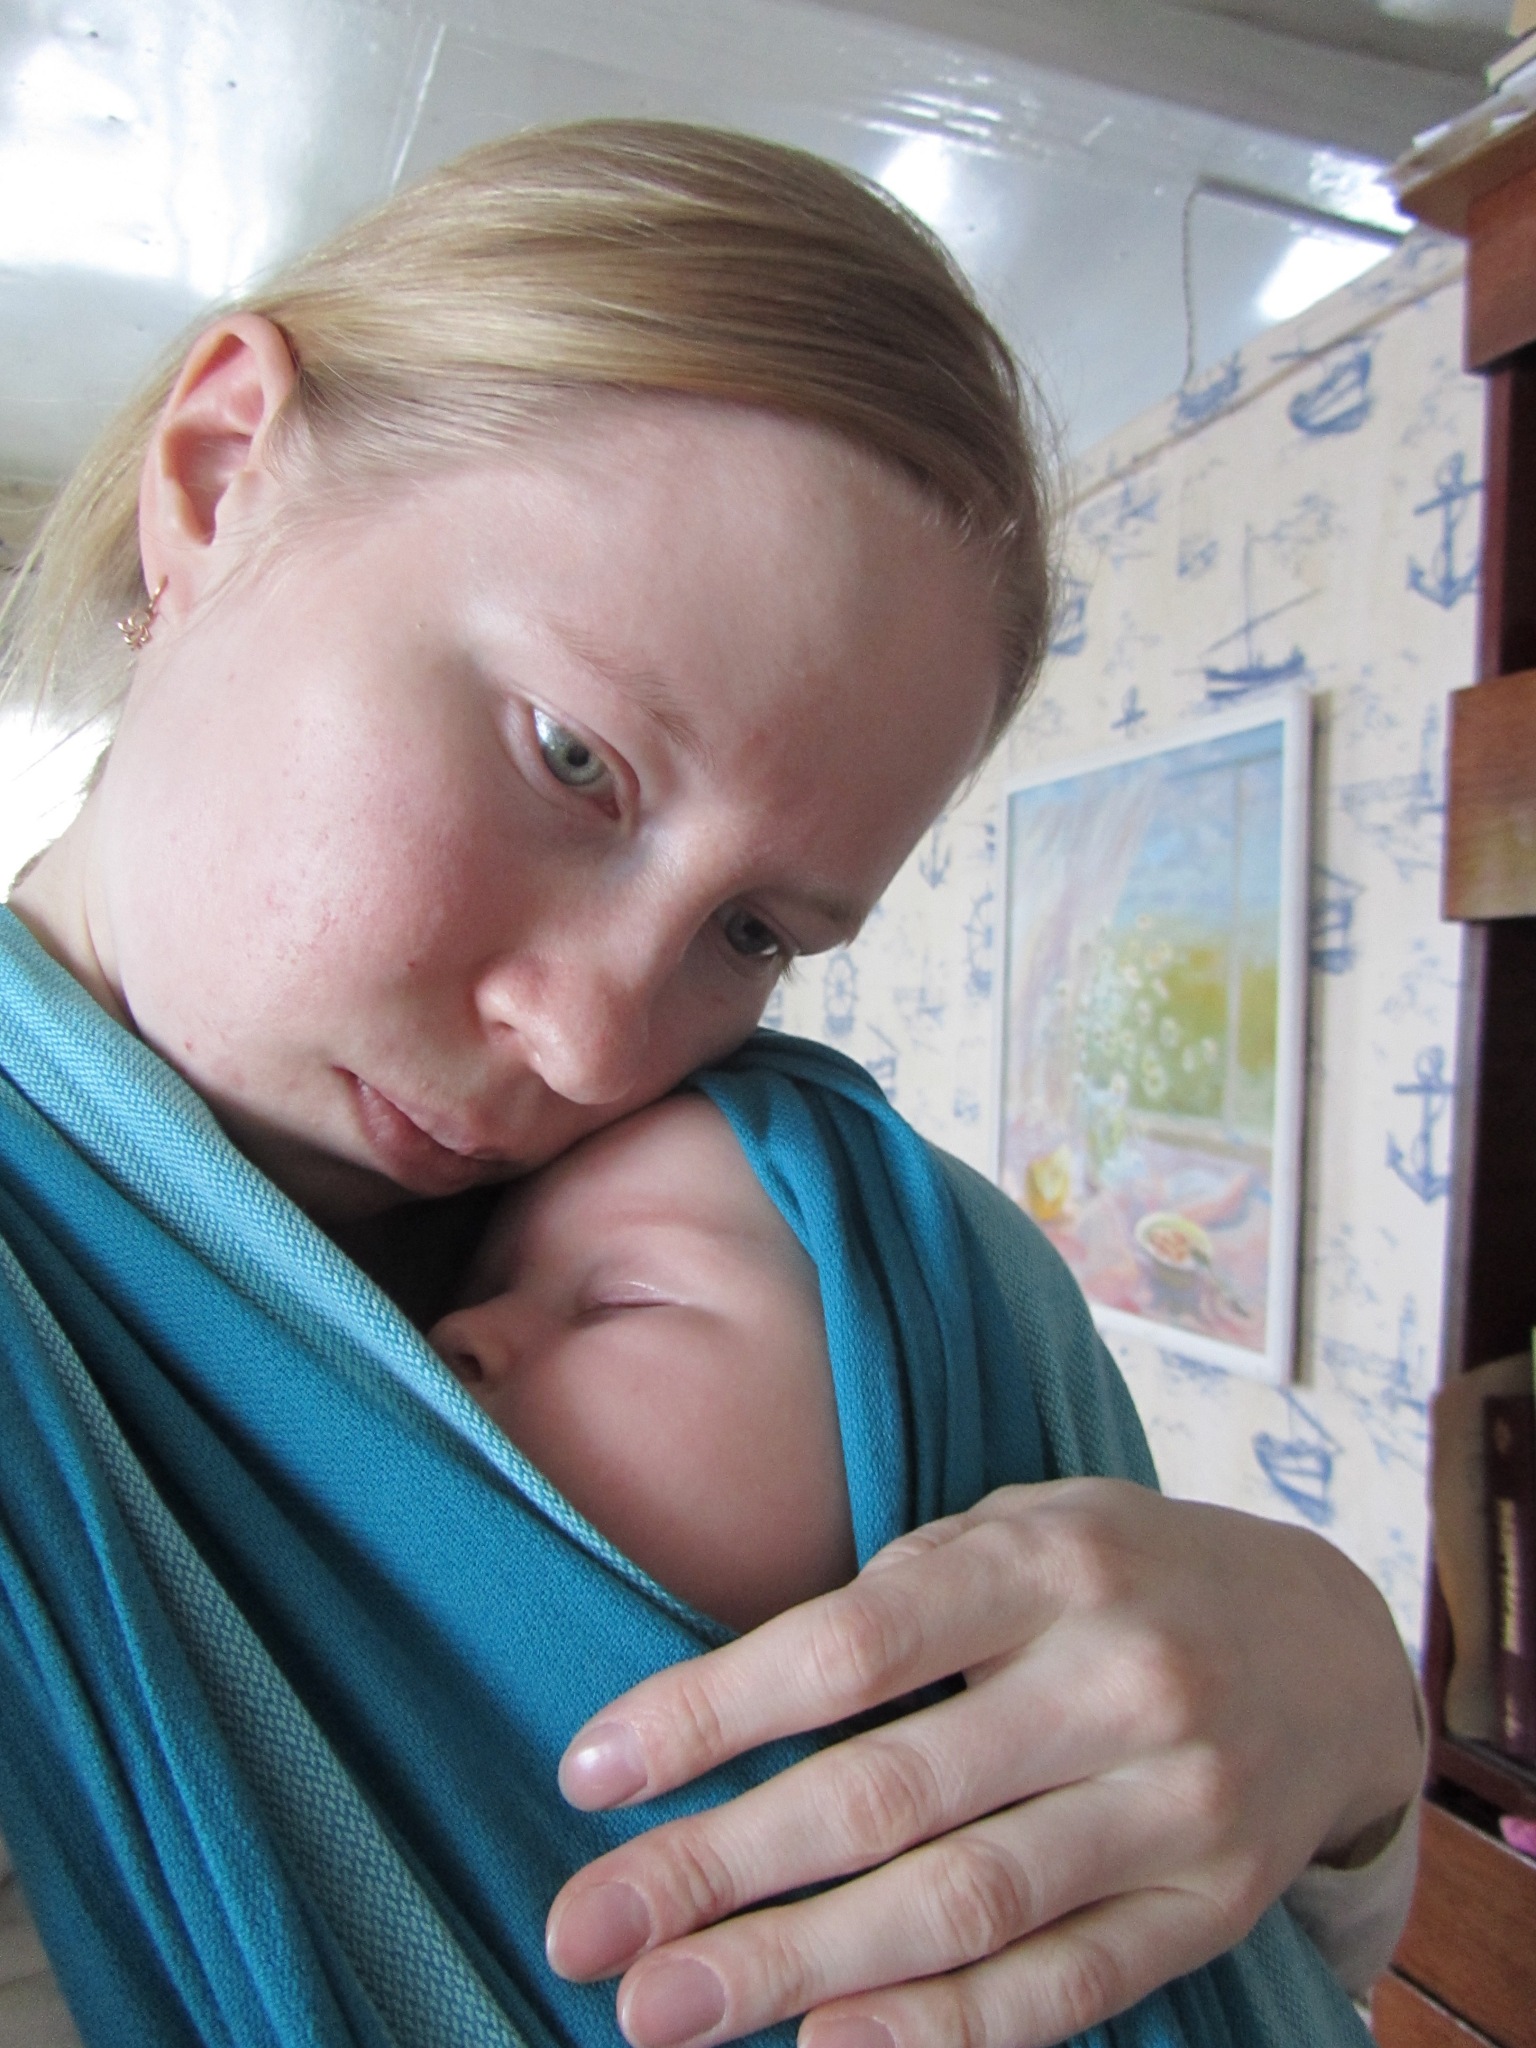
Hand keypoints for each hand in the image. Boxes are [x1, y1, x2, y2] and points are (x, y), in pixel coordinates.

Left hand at [544, 1480, 1423, 2047]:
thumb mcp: (1024, 1530)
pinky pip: (1061, 1988)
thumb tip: (728, 1709)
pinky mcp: (1207, 1909)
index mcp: (1048, 1562)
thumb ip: (905, 1601)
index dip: (711, 1712)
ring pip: (961, 1906)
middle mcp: (1117, 1680)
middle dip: (718, 1869)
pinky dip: (942, 2030)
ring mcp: (1173, 1804)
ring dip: (796, 1969)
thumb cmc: (1123, 1577)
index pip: (851, 1645)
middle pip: (886, 1793)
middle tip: (585, 1930)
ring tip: (662, 2007)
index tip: (590, 1773)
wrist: (1330, 1649)